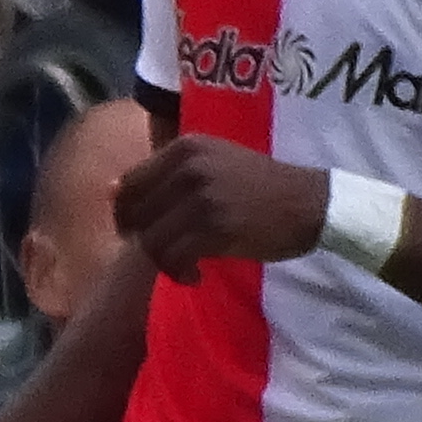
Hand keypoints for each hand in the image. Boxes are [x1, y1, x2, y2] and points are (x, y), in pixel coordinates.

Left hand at [110, 128, 333, 278]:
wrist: (310, 203)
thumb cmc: (260, 187)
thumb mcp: (213, 164)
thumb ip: (167, 175)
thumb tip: (111, 191)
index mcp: (186, 147)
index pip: (130, 183)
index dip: (127, 214)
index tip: (143, 231)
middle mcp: (190, 167)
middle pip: (136, 214)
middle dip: (144, 241)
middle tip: (168, 253)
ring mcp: (202, 196)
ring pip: (151, 240)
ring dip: (164, 262)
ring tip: (185, 266)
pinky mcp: (215, 226)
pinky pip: (174, 258)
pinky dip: (179, 273)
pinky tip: (197, 275)